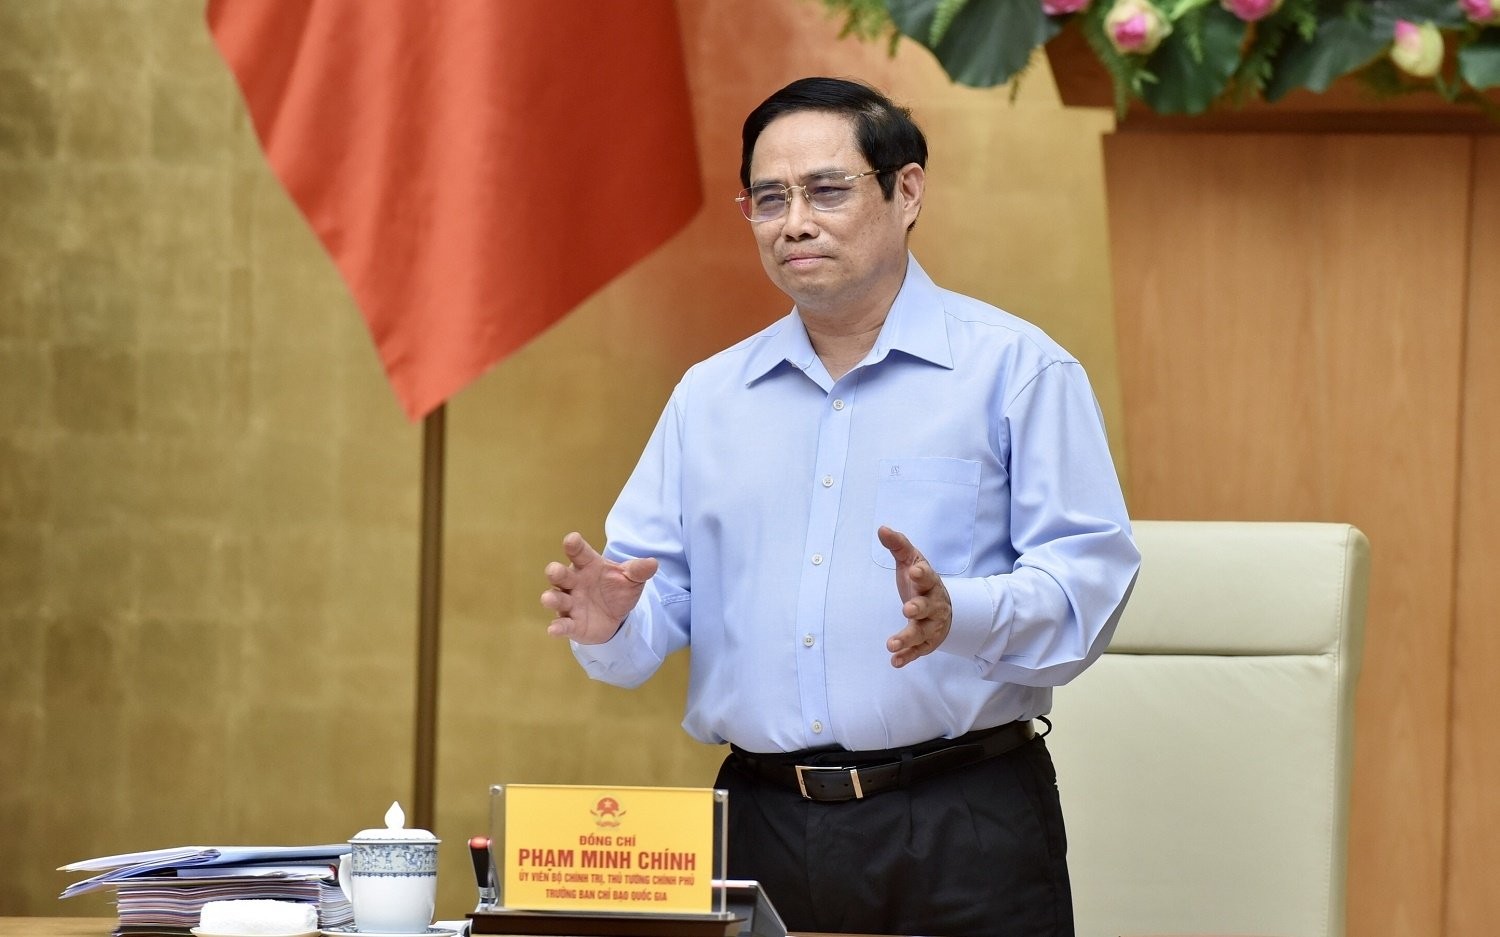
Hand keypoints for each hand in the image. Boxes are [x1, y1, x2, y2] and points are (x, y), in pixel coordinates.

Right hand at [540, 532, 658, 644]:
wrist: (615, 617)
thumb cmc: (617, 590)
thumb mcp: (631, 579)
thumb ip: (639, 570)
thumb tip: (653, 563)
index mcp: (588, 565)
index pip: (579, 552)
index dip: (574, 545)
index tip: (572, 540)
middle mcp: (574, 582)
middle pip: (560, 574)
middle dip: (555, 572)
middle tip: (555, 571)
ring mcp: (570, 602)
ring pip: (556, 598)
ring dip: (551, 598)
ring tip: (549, 599)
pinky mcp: (571, 623)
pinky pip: (562, 624)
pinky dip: (557, 627)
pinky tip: (554, 630)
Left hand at [878, 525, 951, 667]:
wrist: (945, 608)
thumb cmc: (922, 582)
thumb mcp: (912, 561)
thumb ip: (898, 546)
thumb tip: (882, 528)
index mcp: (929, 583)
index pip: (928, 577)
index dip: (922, 574)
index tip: (915, 571)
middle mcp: (933, 605)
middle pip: (928, 607)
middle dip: (919, 608)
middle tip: (907, 609)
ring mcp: (931, 625)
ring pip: (922, 633)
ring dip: (907, 638)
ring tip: (891, 644)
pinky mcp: (926, 642)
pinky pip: (917, 651)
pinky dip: (907, 656)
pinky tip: (895, 661)